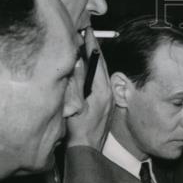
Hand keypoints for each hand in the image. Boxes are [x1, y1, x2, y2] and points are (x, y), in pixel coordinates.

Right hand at [65, 27, 112, 148]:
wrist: (86, 152)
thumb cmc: (77, 132)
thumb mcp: (73, 104)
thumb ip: (75, 82)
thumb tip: (76, 61)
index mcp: (101, 91)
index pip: (96, 60)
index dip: (91, 44)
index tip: (86, 30)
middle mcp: (108, 93)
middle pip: (101, 65)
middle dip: (94, 49)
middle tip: (86, 33)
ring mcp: (108, 100)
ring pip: (102, 74)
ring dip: (94, 61)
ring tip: (85, 48)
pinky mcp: (105, 106)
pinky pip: (101, 84)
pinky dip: (94, 74)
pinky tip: (86, 72)